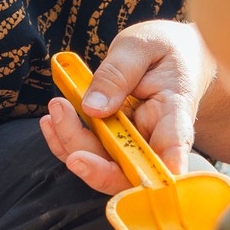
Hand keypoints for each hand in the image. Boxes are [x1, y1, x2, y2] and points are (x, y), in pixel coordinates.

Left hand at [40, 20, 213, 194]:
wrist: (177, 55)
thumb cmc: (165, 49)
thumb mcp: (141, 46)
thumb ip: (118, 74)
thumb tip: (93, 108)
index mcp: (175, 111)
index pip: (174, 145)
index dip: (162, 171)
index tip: (150, 183)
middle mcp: (158, 138)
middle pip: (131, 169)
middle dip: (92, 160)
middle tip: (61, 117)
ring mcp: (137, 145)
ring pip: (106, 167)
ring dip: (72, 145)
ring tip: (56, 109)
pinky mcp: (118, 144)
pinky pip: (92, 154)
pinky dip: (66, 142)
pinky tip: (52, 121)